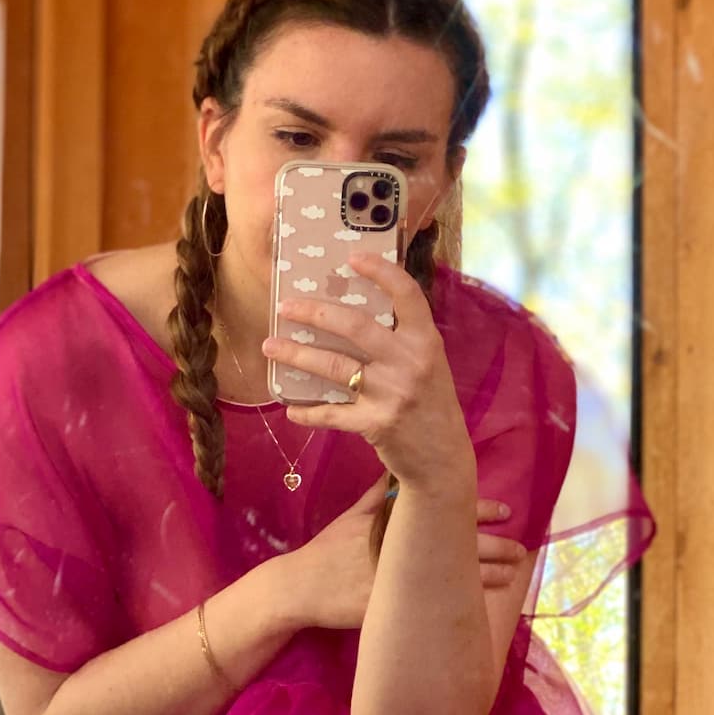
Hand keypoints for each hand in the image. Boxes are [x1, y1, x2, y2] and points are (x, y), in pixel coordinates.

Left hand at [260, 253, 475, 497]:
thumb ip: (401, 339)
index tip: (352, 258)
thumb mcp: (427, 364)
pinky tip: (291, 410)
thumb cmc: (430, 403)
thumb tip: (351, 312)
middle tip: (285, 306)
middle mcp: (409, 363)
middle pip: (354, 326)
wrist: (442, 457)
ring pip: (334, 366)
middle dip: (314, 312)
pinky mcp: (376, 424)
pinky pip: (332, 414)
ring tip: (270, 346)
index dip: (381, 271)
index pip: (407, 294)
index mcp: (425, 341)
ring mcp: (391, 394)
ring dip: (297, 355)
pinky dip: (308, 413)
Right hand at [278, 476, 526, 631]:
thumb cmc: (327, 551)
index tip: (505, 510)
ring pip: (452, 575)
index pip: (445, 511)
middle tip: (521, 547)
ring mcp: (398, 578)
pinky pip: (434, 605)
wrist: (300, 588)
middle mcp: (401, 548)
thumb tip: (398, 468)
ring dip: (488, 575)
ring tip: (514, 573)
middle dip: (494, 546)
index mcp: (395, 522)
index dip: (478, 510)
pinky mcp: (392, 605)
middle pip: (457, 545)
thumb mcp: (351, 517)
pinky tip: (483, 605)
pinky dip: (460, 604)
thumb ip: (379, 496)